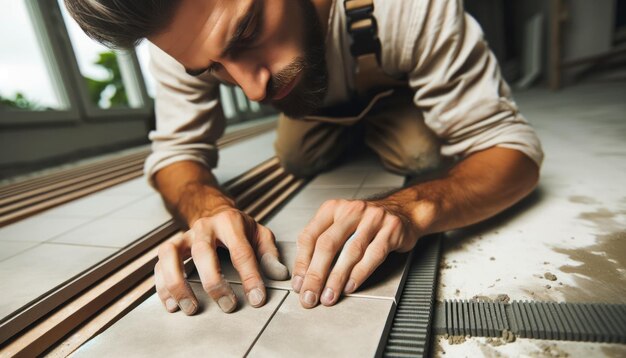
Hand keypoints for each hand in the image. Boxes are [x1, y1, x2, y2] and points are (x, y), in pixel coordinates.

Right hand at [154, 207, 288, 314]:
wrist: (212, 211)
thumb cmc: (238, 228)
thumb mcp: (259, 233)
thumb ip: (269, 253)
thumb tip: (279, 275)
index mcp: (230, 223)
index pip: (241, 251)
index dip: (250, 276)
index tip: (257, 298)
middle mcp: (204, 227)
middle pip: (203, 251)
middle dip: (214, 281)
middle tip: (227, 306)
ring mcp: (184, 237)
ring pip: (171, 255)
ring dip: (177, 283)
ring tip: (190, 308)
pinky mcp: (170, 248)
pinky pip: (159, 265)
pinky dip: (162, 286)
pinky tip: (172, 305)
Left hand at [291, 199, 418, 307]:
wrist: (403, 211)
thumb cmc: (366, 223)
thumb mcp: (341, 225)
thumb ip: (322, 244)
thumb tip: (304, 277)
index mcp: (332, 209)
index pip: (309, 236)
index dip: (302, 263)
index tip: (298, 285)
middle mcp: (351, 210)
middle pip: (328, 244)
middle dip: (316, 274)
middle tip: (310, 295)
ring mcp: (372, 218)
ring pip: (350, 251)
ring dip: (337, 278)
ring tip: (329, 296)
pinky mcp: (391, 229)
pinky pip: (373, 254)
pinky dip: (360, 273)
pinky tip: (350, 286)